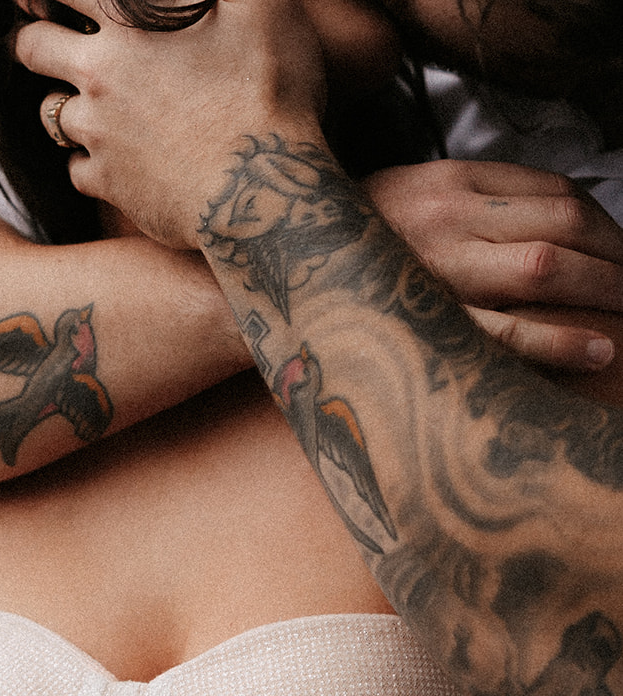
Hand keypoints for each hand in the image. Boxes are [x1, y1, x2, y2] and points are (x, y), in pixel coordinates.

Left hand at [14, 0, 325, 247]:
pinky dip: (88, 163)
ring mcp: (98, 134)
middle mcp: (99, 76)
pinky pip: (76, 170)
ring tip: (94, 110)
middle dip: (35, 41)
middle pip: (31, 48)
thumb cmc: (269, 93)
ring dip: (67, 106)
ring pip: (52, 113)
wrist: (263, 190)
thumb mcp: (261, 10)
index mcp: (128, 23)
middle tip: (46, 45)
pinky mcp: (107, 184)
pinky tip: (113, 160)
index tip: (47, 1)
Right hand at [365, 161, 621, 370]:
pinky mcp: (427, 326)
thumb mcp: (407, 200)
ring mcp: (438, 273)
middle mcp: (449, 219)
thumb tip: (540, 224)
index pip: (552, 189)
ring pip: (547, 267)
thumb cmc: (345, 248)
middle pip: (563, 222)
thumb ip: (467, 203)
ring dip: (601, 286)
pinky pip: (508, 333)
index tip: (618, 245)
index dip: (602, 217)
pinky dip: (562, 339)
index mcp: (449, 183)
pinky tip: (599, 348)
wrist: (273, 276)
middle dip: (615, 251)